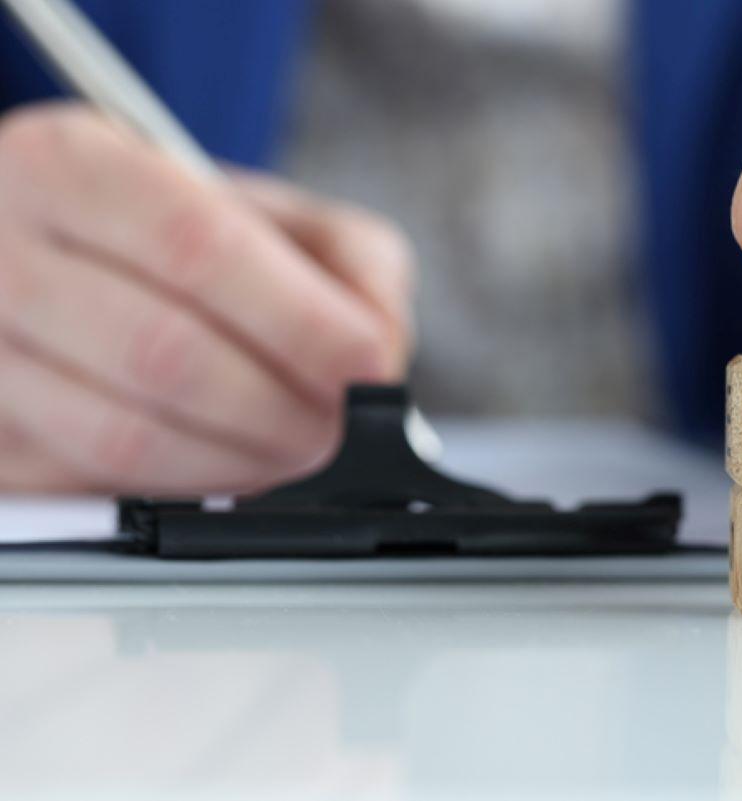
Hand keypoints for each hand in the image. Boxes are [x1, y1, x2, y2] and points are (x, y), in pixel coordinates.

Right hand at [0, 103, 414, 493]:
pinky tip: (230, 470)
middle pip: (164, 353)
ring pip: (124, 438)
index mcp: (71, 164)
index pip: (198, 248)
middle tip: (342, 430)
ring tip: (297, 456)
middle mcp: (0, 251)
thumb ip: (352, 261)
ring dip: (242, 466)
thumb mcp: (271, 211)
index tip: (367, 368)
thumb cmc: (173, 236)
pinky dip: (188, 494)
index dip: (300, 323)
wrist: (58, 258)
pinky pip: (97, 490)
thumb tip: (383, 351)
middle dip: (283, 410)